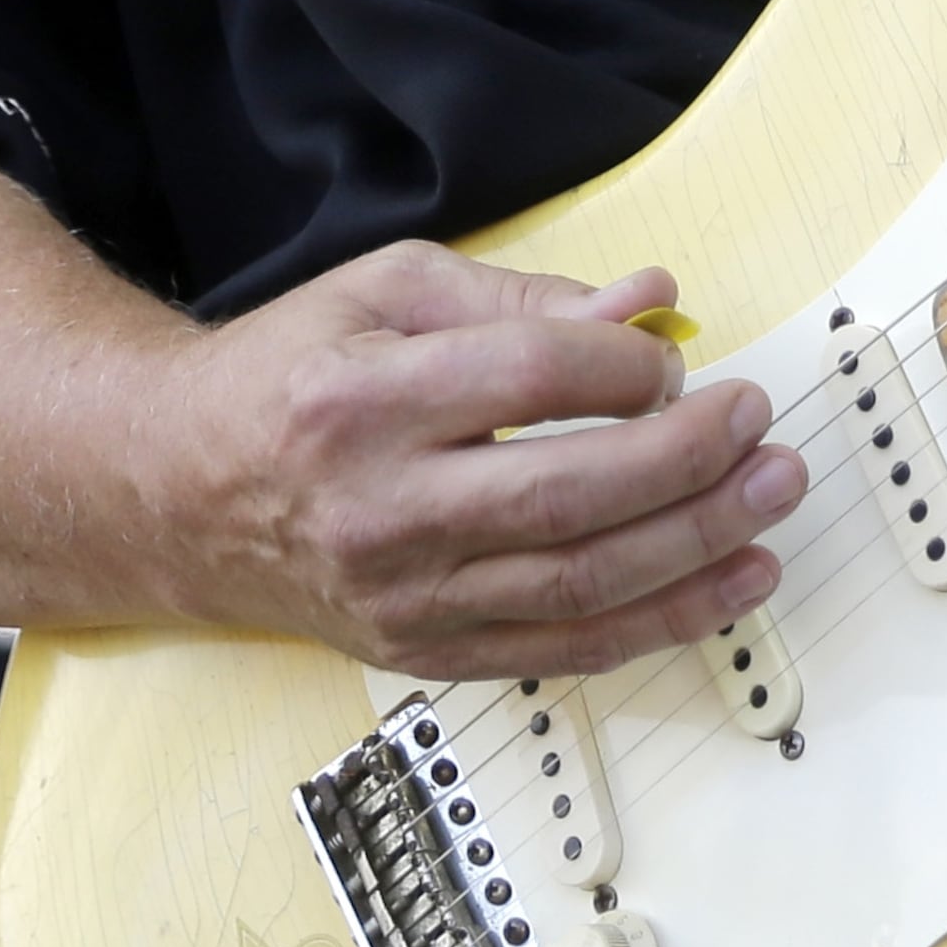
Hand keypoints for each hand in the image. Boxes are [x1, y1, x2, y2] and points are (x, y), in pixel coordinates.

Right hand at [137, 244, 806, 677]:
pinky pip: (561, 648)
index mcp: (362, 402)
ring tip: (774, 499)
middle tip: (761, 423)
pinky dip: (659, 621)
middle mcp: (379, 511)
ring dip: (698, 545)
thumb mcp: (387, 292)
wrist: (172, 493)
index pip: (526, 380)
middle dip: (687, 460)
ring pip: (577, 585)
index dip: (625, 365)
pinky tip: (732, 584)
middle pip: (566, 494)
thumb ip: (522, 296)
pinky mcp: (423, 654)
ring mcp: (402, 598)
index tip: (674, 357)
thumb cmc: (289, 376)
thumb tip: (651, 302)